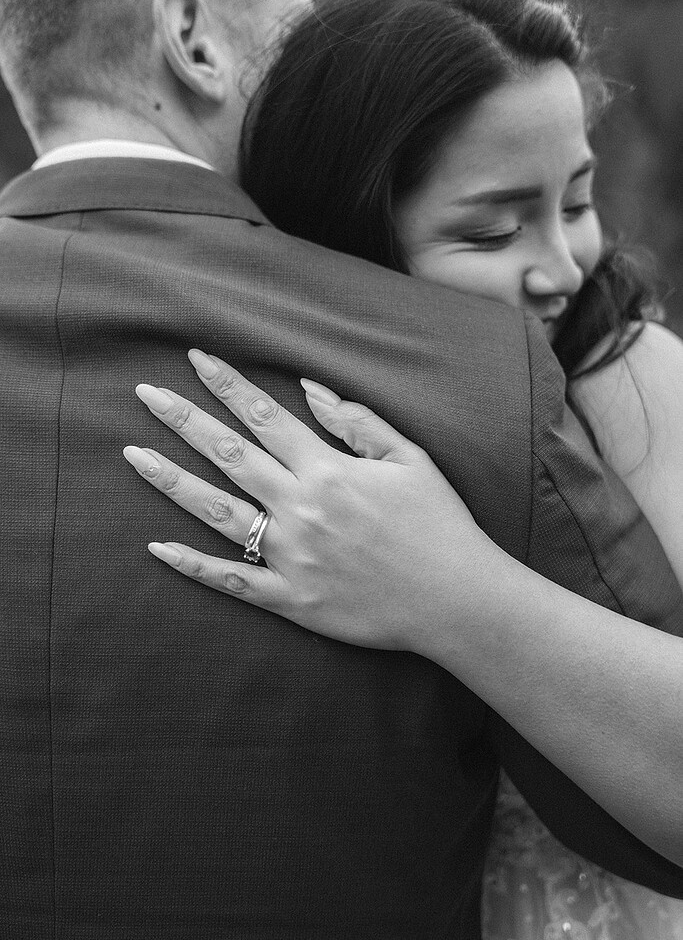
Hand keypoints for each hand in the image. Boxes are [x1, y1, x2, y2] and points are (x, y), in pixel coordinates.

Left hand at [123, 350, 494, 651]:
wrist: (457, 600)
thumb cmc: (439, 523)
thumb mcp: (410, 459)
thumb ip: (358, 422)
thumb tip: (309, 388)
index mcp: (329, 470)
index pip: (264, 415)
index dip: (227, 383)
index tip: (196, 358)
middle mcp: (301, 508)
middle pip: (229, 454)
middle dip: (184, 418)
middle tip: (145, 393)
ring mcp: (292, 556)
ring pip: (218, 512)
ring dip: (172, 481)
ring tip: (134, 455)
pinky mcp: (292, 599)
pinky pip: (233, 581)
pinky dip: (194, 566)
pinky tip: (157, 548)